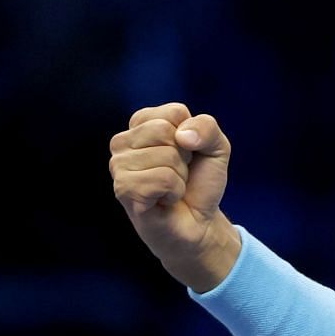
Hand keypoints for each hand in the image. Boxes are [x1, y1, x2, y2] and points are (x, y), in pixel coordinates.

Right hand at [108, 103, 240, 289]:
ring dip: (179, 177)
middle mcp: (123, 142)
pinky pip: (162, 178)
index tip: (187, 155)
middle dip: (184, 157)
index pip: (175, 112)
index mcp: (141, 124)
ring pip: (165, 156)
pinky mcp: (123, 189)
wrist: (198, 223)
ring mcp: (119, 166)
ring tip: (171, 188)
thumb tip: (182, 135)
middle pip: (166, 131)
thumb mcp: (216, 148)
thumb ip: (207, 127)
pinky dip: (174, 191)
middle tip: (178, 174)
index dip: (193, 137)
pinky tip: (165, 200)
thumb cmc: (199, 183)